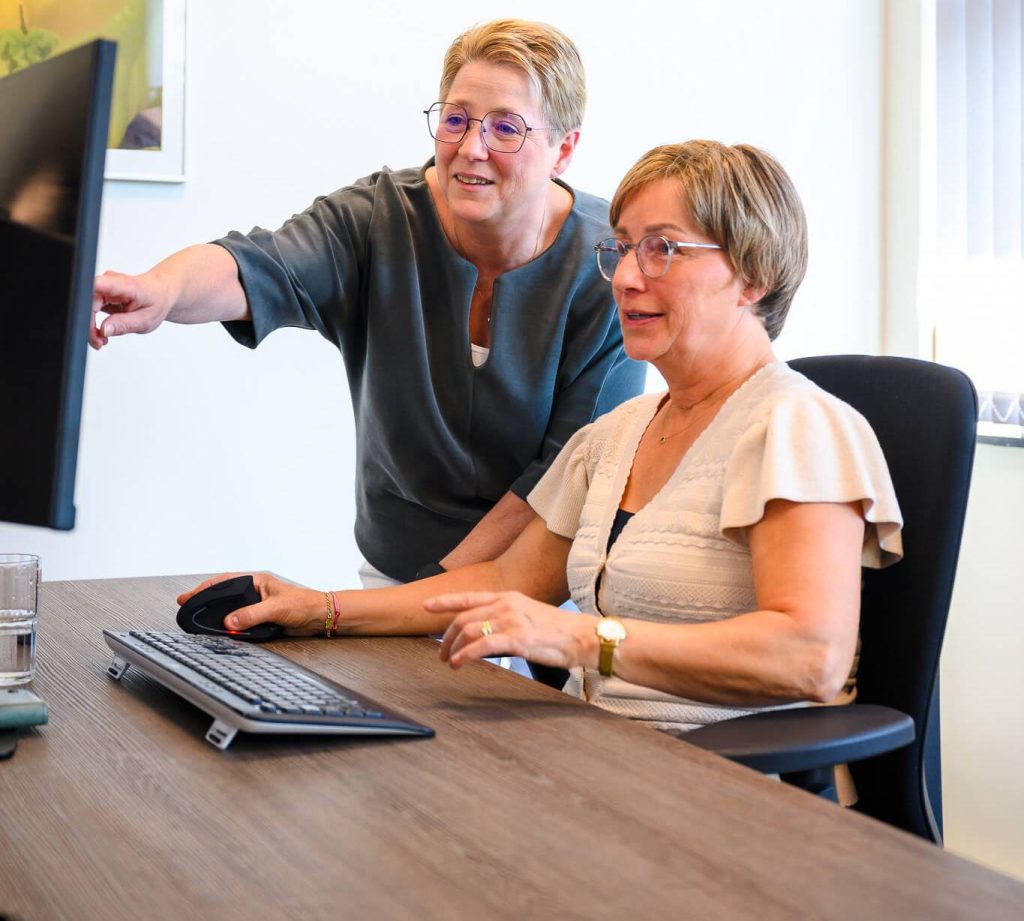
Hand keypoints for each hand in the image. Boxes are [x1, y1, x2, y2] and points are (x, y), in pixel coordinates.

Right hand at [91, 269, 173, 348]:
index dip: (86, 299)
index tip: (86, 316)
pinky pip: (90, 309)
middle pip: (88, 302)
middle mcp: (110, 282)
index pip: (98, 285)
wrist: (160, 293)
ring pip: (86, 307)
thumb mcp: (145, 320)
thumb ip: (124, 325)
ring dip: (91, 327)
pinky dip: (94, 324)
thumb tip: (104, 330)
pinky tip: (104, 332)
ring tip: (102, 340)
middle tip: (99, 341)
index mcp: (124, 285)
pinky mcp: (100, 294)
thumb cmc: (156, 302)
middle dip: (90, 326)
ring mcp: (103, 287)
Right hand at [176, 572, 325, 635]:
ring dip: (217, 615)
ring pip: (231, 609)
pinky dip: (230, 626)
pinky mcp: (260, 618)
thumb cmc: (303, 604)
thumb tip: (229, 622)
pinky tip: (222, 630)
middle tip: (187, 606)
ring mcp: (256, 605)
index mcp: (256, 581)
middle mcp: (254, 592)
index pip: (225, 582)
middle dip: (206, 601)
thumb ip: (251, 614)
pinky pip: (240, 621)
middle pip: (224, 596)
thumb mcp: (275, 608)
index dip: (205, 588)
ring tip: (201, 620)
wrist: (318, 616)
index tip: (189, 596)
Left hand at [433, 591, 597, 669]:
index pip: (469, 597)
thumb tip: (488, 629)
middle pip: (463, 618)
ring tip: (450, 661)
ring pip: (468, 630)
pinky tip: (459, 663)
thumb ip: (507, 618)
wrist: (583, 636)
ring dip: (453, 648)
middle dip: (447, 636)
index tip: (427, 605)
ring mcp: (511, 620)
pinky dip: (465, 655)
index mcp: (509, 597)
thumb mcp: (529, 614)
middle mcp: (507, 605)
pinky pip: (481, 646)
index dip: (445, 601)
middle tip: (441, 652)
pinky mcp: (517, 639)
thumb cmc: (559, 631)